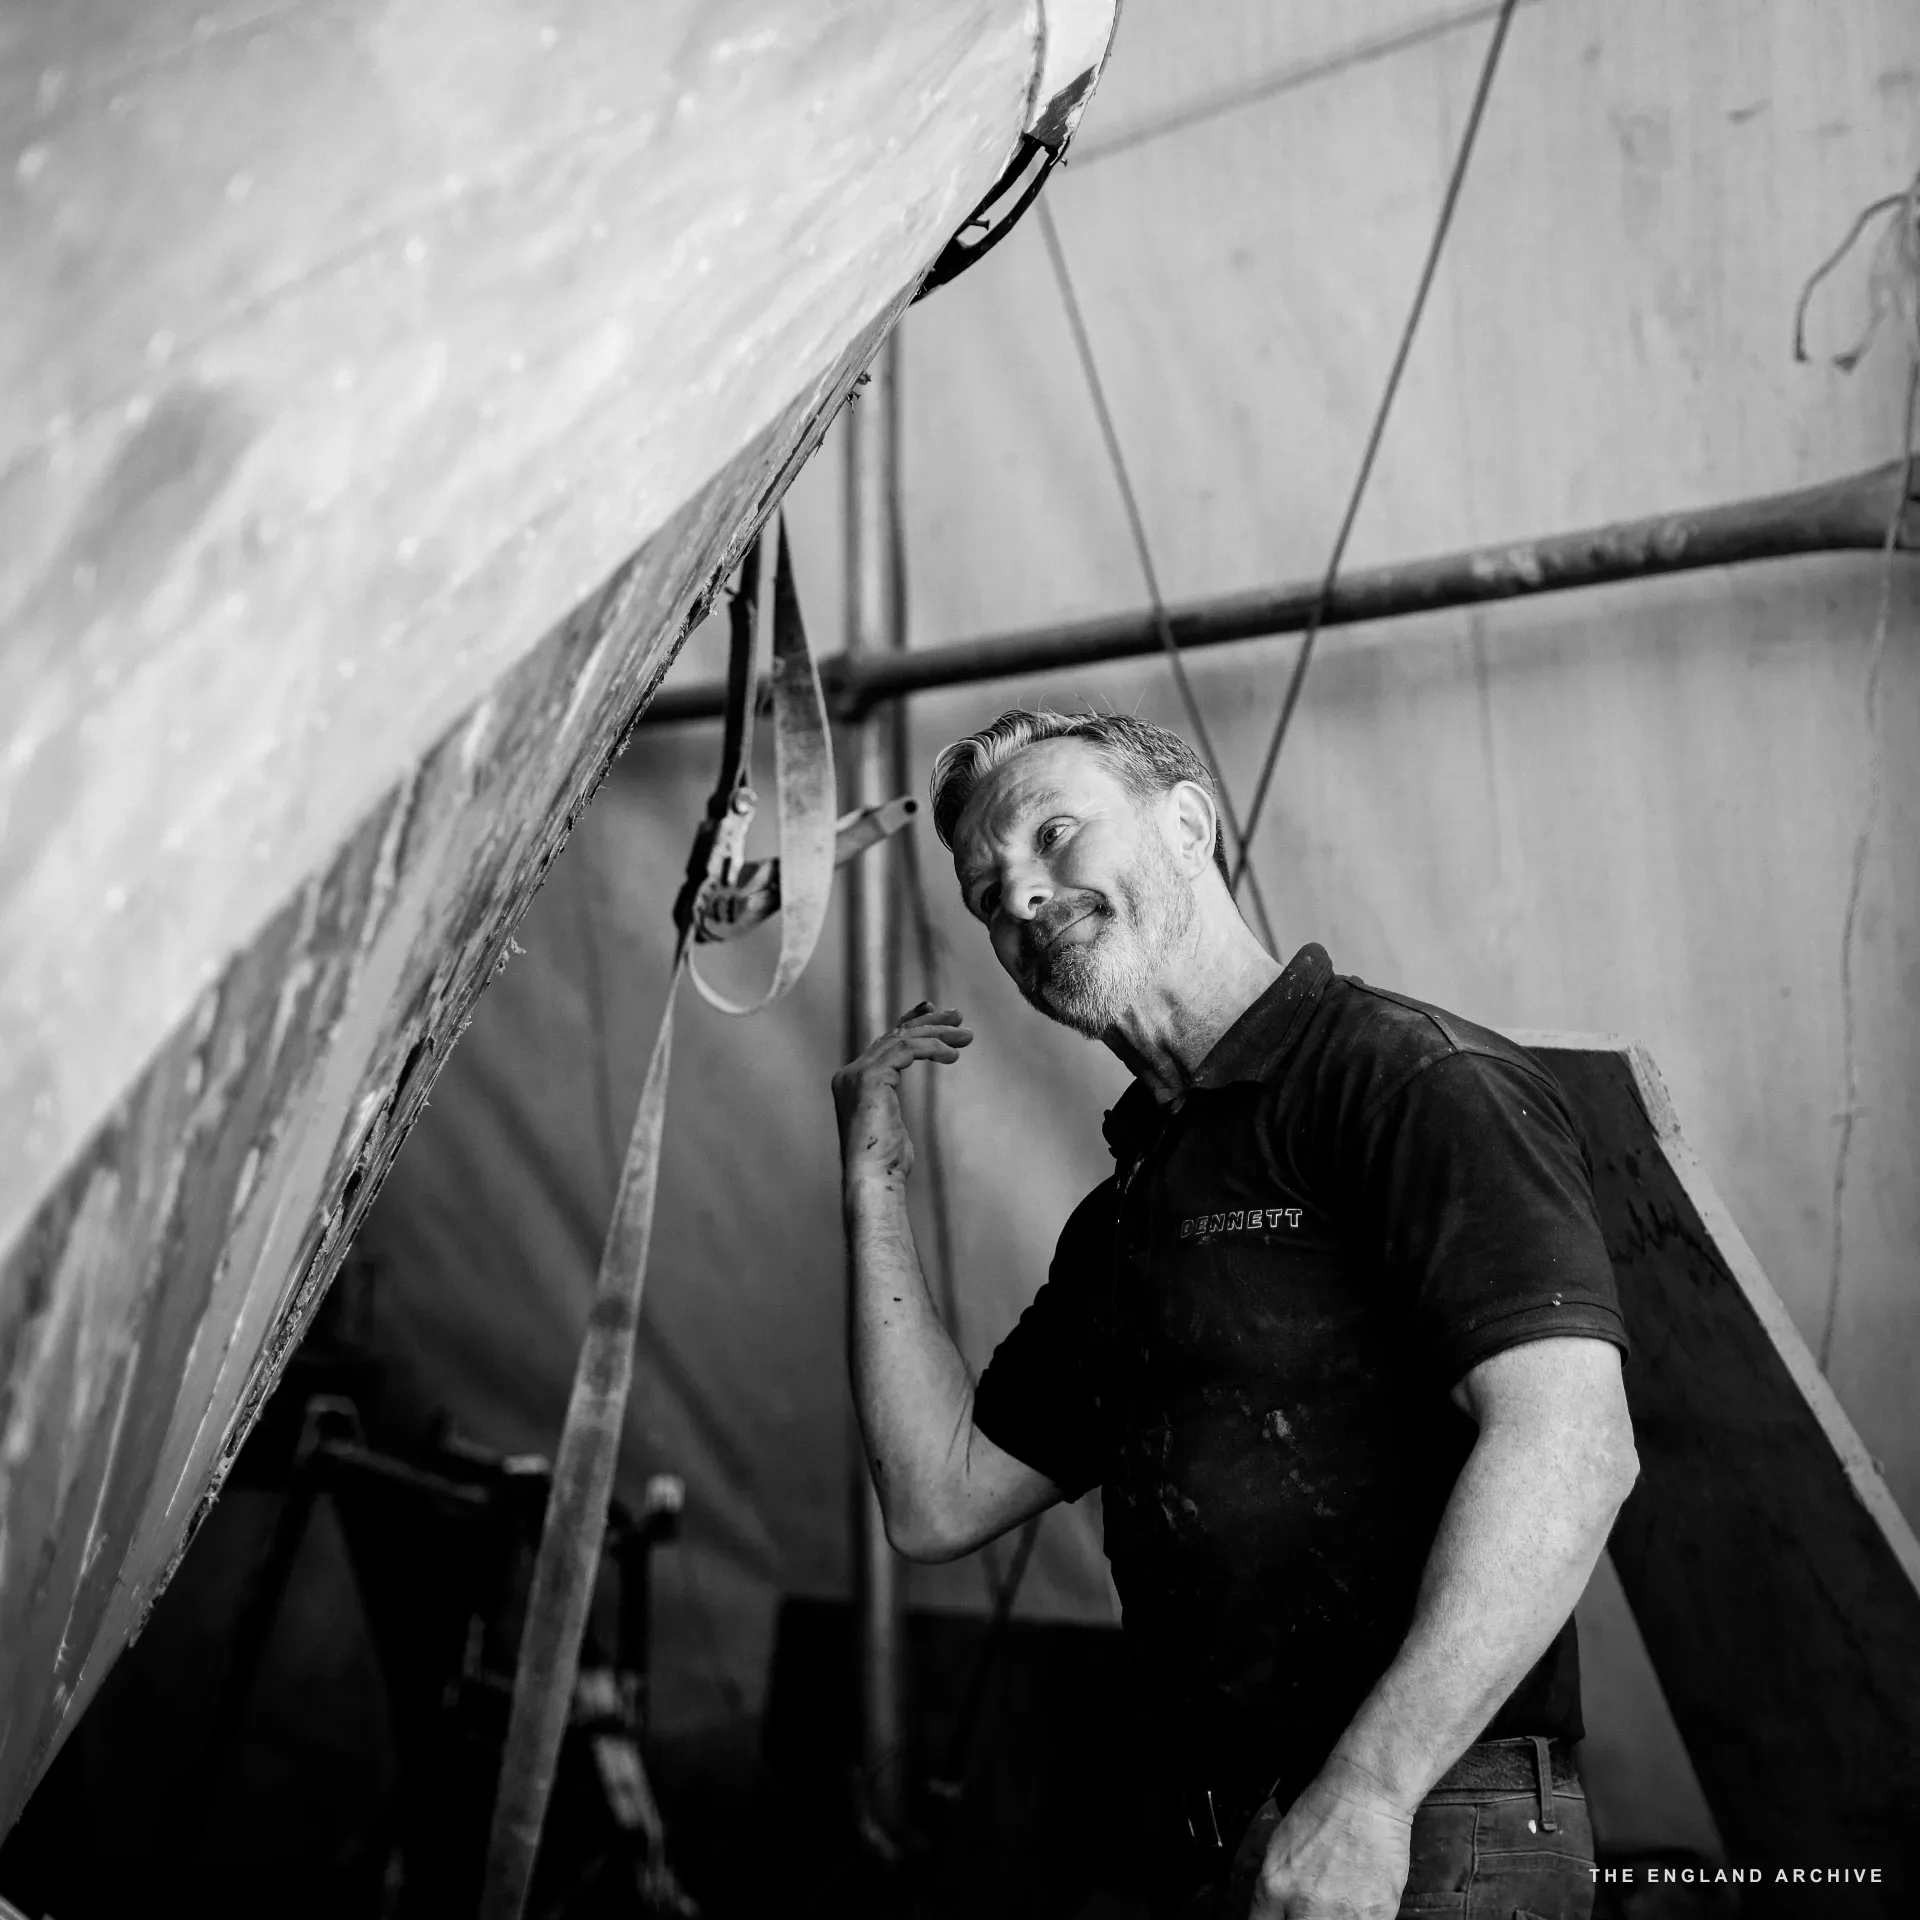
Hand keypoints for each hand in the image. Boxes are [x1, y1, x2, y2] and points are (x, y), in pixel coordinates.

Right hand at [831, 1003, 971, 1184]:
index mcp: (852, 1082)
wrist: (872, 1179)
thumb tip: (897, 1106)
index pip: (882, 1042)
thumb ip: (891, 1105)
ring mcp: (857, 1073)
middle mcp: (850, 1073)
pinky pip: (907, 1049)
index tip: (933, 1012)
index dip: (909, 1023)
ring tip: (967, 1037)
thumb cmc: (886, 1164)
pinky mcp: (870, 1077)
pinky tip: (952, 1055)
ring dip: (938, 1034)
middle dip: (928, 1022)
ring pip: (902, 1038)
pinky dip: (932, 1048)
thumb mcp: (891, 1126)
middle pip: (893, 1035)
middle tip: (958, 1016)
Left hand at [1241, 1763, 1412, 1919]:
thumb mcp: (1280, 1845)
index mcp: (1275, 1886)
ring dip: (1332, 1918)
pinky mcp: (1375, 1916)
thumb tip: (1278, 1911)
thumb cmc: (1325, 1809)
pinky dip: (1359, 1918)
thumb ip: (1276, 1886)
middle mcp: (1306, 1907)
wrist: (1365, 1795)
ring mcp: (1342, 1916)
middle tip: (1311, 1908)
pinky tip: (1358, 1901)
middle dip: (1302, 1918)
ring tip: (1338, 1900)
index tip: (1282, 1916)